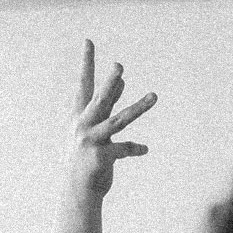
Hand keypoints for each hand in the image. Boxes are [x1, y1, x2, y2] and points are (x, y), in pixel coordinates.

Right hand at [67, 39, 156, 199]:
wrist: (78, 191)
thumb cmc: (87, 158)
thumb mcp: (96, 128)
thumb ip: (108, 105)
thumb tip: (122, 81)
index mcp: (79, 116)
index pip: (84, 84)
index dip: (87, 63)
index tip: (89, 41)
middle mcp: (83, 126)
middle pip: (99, 100)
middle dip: (109, 83)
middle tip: (119, 66)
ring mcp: (90, 142)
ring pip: (118, 121)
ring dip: (138, 108)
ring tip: (155, 96)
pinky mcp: (100, 158)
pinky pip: (124, 149)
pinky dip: (135, 148)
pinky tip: (145, 149)